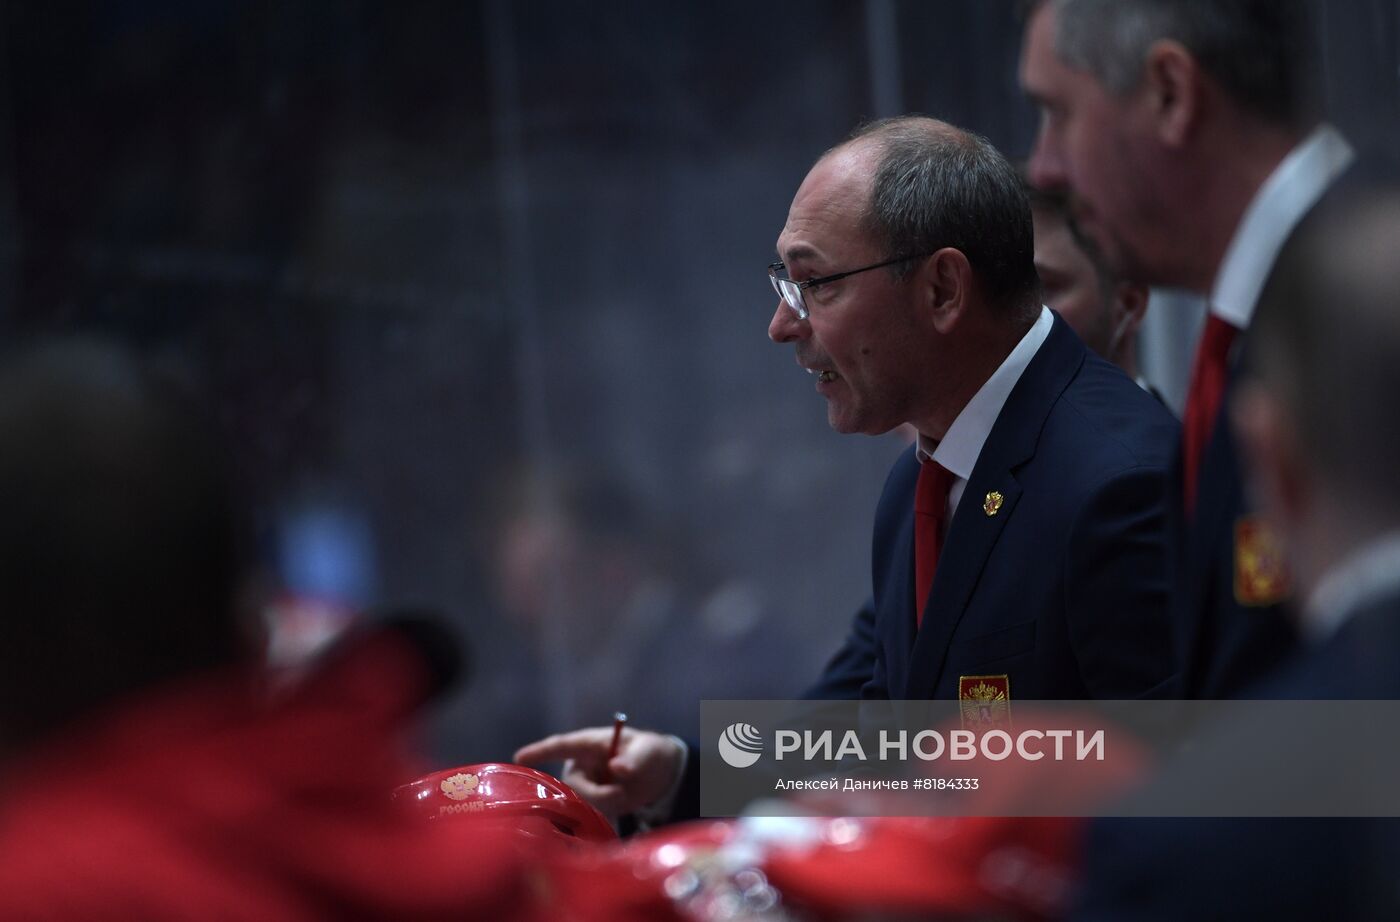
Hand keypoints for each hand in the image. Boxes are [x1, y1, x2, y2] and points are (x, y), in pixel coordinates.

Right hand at [514, 727, 682, 817]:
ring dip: (606, 804)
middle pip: (572, 785)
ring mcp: (584, 787)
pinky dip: (605, 815)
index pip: (560, 746)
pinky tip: (619, 806)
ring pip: (582, 804)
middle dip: (597, 794)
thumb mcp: (647, 752)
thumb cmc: (649, 754)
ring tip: (625, 793)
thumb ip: (634, 760)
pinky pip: (589, 816)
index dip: (539, 752)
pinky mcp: (590, 806)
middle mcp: (581, 766)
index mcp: (589, 744)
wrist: (660, 776)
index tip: (518, 758)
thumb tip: (617, 768)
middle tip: (621, 793)